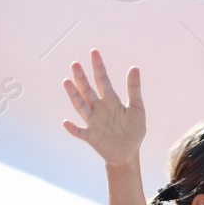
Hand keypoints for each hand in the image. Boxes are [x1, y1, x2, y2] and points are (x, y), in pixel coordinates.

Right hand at [61, 49, 145, 166]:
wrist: (129, 152)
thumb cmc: (133, 130)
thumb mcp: (137, 108)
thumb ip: (134, 89)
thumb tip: (134, 67)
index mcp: (111, 100)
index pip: (102, 80)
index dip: (98, 67)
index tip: (94, 52)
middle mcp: (99, 109)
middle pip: (88, 90)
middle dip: (82, 78)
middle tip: (75, 64)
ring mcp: (93, 122)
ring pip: (81, 106)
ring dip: (74, 96)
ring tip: (67, 82)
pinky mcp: (91, 137)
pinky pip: (80, 132)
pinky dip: (73, 128)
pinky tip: (65, 122)